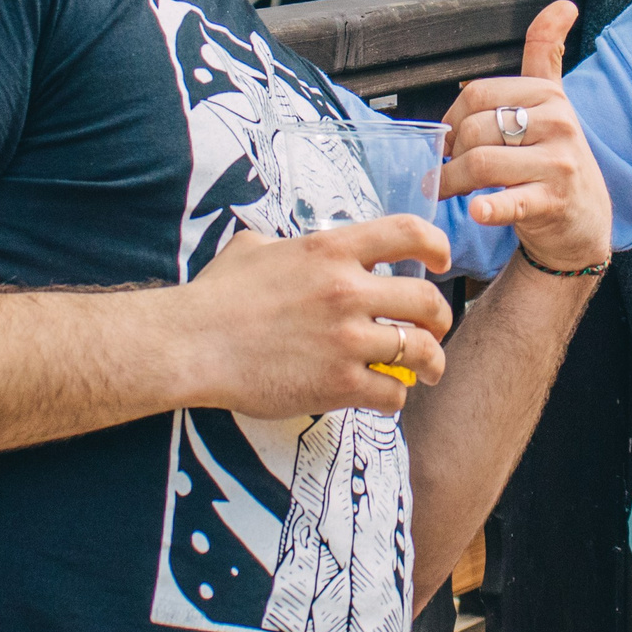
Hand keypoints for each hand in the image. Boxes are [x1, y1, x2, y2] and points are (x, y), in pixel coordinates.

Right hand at [181, 217, 452, 417]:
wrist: (189, 345)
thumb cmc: (213, 298)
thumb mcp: (251, 249)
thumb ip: (282, 245)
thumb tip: (280, 245)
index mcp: (330, 251)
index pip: (407, 233)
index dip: (436, 246)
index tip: (441, 262)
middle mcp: (347, 291)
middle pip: (427, 301)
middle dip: (441, 318)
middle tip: (435, 329)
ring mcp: (346, 339)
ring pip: (421, 350)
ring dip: (432, 362)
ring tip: (428, 371)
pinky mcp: (338, 383)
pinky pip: (393, 392)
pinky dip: (395, 397)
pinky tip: (384, 397)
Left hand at [439, 0, 613, 273]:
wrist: (585, 219)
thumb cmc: (556, 159)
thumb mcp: (554, 104)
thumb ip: (547, 55)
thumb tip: (563, 4)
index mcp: (549, 96)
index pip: (477, 93)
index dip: (453, 118)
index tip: (451, 140)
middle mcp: (558, 124)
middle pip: (474, 128)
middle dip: (452, 153)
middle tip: (449, 171)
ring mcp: (558, 164)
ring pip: (481, 162)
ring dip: (452, 182)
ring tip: (447, 191)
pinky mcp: (553, 202)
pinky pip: (511, 201)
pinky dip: (489, 208)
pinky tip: (477, 213)